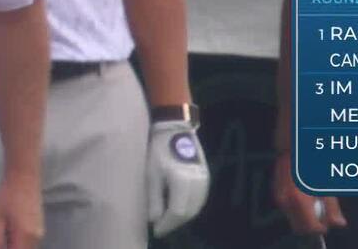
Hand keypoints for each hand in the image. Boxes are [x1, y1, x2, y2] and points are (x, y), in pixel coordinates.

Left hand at [0, 171, 43, 248]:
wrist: (24, 177)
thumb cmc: (8, 196)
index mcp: (25, 236)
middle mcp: (36, 238)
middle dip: (9, 248)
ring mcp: (39, 234)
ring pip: (26, 248)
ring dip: (14, 246)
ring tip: (3, 233)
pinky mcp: (39, 228)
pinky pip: (29, 243)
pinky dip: (19, 242)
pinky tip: (10, 231)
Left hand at [147, 120, 210, 235]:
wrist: (175, 127)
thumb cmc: (158, 149)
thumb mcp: (151, 174)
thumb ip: (154, 199)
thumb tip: (155, 219)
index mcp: (182, 181)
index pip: (176, 212)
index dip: (166, 224)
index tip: (155, 230)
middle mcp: (197, 182)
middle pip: (188, 212)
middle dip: (174, 223)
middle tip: (161, 227)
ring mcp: (204, 179)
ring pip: (196, 207)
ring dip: (183, 216)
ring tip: (169, 219)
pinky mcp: (206, 175)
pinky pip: (200, 198)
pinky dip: (190, 207)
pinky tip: (180, 207)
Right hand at [272, 151, 344, 234]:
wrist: (294, 146)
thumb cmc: (311, 161)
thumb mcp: (327, 187)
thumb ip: (333, 209)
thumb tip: (337, 222)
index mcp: (300, 201)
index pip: (310, 229)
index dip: (321, 228)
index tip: (326, 223)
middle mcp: (286, 201)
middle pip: (299, 228)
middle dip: (311, 223)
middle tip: (321, 212)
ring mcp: (279, 196)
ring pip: (293, 217)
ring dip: (303, 214)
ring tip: (312, 197)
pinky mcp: (276, 192)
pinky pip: (287, 207)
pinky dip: (296, 205)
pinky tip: (303, 191)